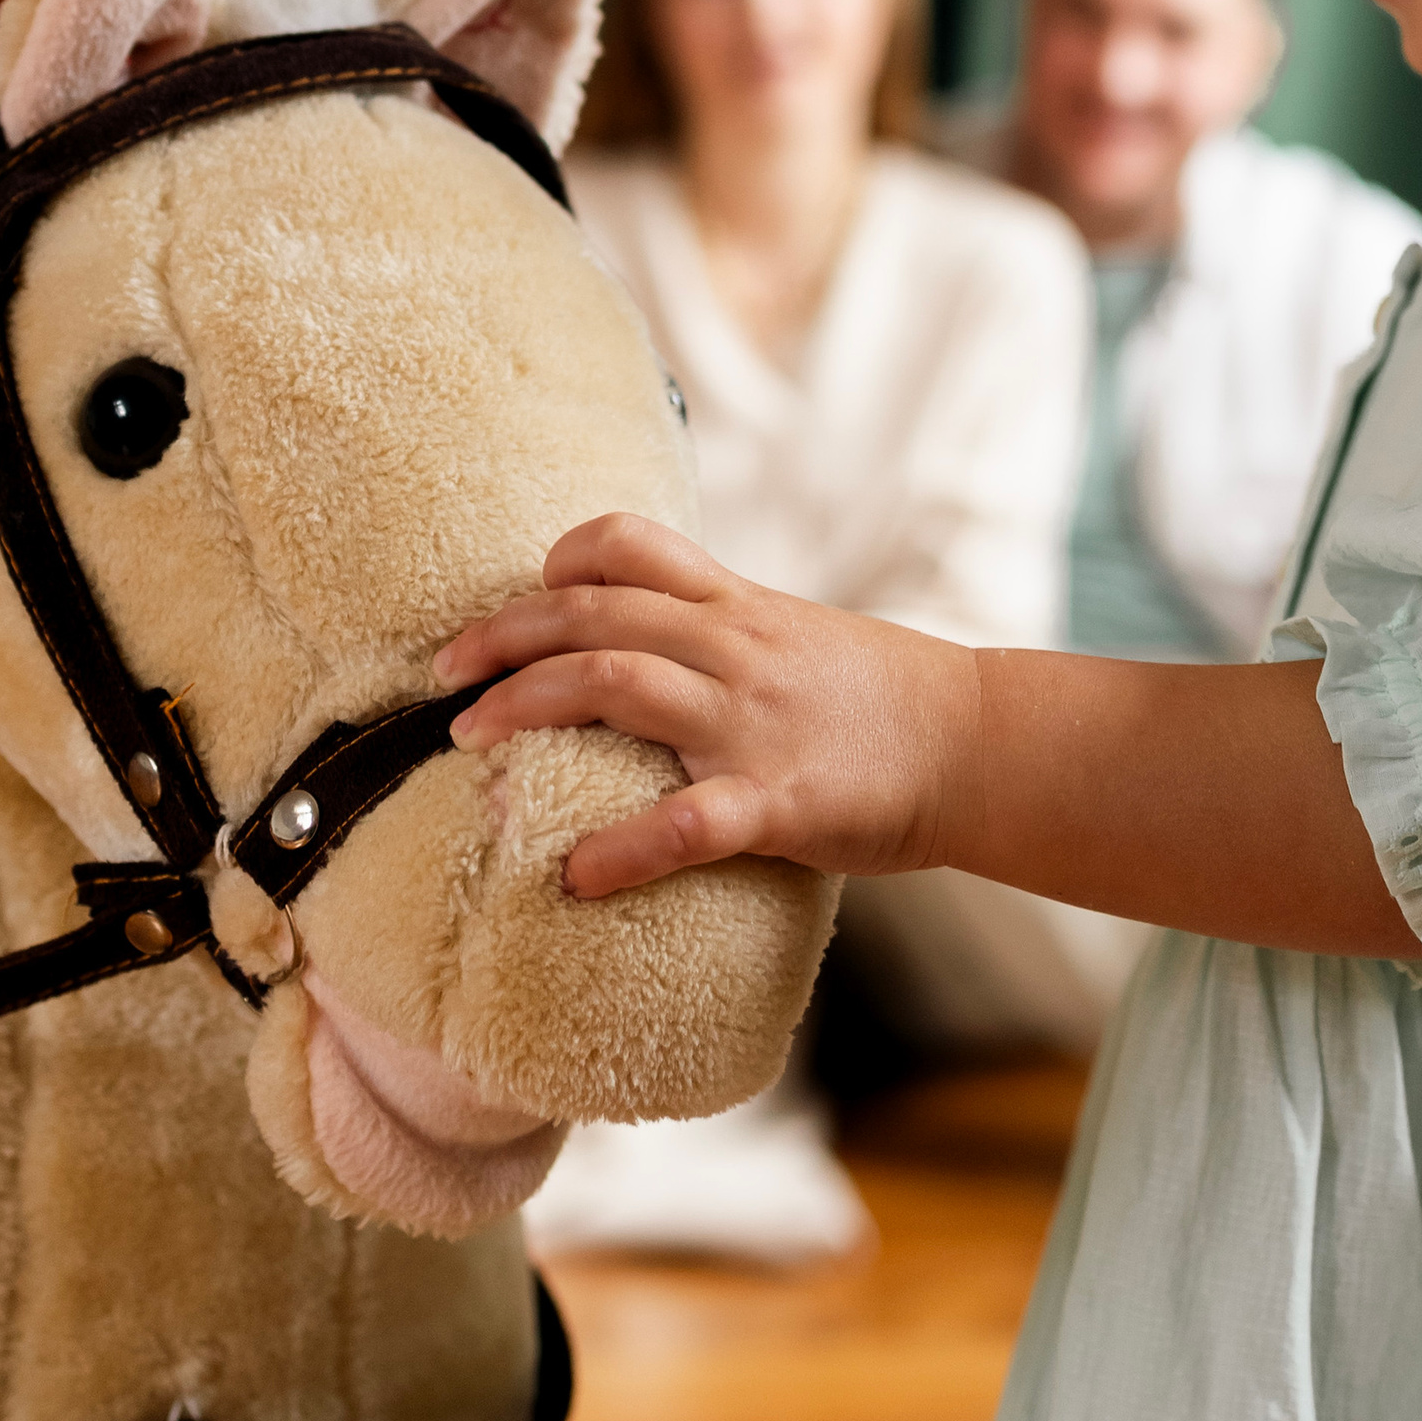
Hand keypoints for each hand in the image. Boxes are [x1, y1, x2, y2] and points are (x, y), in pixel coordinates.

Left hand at [433, 515, 979, 898]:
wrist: (978, 744)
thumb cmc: (881, 698)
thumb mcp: (795, 634)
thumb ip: (720, 629)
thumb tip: (639, 640)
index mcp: (738, 605)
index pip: (630, 545)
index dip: (557, 561)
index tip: (516, 599)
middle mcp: (735, 648)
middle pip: (594, 613)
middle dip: (502, 639)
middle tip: (443, 680)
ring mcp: (753, 721)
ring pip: (619, 687)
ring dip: (528, 707)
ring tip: (468, 744)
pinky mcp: (779, 800)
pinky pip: (686, 823)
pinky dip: (622, 850)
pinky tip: (575, 875)